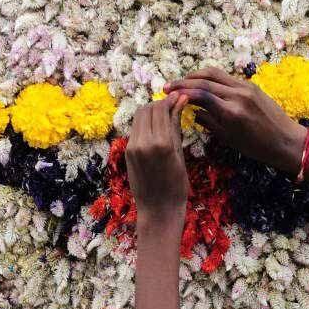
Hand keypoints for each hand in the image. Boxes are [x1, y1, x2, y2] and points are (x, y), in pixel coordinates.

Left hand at [125, 93, 188, 217]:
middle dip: (159, 104)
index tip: (179, 98)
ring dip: (151, 113)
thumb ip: (176, 126)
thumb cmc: (177, 187)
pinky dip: (145, 125)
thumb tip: (180, 102)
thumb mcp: (180, 155)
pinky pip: (136, 130)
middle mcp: (143, 142)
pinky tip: (156, 130)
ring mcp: (132, 147)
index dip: (170, 100)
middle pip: (147, 109)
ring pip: (139, 117)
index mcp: (161, 143)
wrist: (158, 210)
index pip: (161, 109)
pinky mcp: (128, 152)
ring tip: (164, 118)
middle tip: (172, 107)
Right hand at [164, 67, 305, 175]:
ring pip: (215, 73)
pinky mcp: (251, 85)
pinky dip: (211, 78)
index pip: (200, 94)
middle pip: (204, 80)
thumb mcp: (229, 139)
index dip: (181, 92)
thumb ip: (209, 122)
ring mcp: (245, 87)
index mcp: (231, 112)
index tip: (167, 93)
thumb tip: (192, 110)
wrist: (286, 141)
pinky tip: (203, 85)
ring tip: (183, 82)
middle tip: (169, 86)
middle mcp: (237, 95)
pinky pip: (226, 77)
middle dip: (184, 81)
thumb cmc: (257, 147)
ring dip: (196, 75)